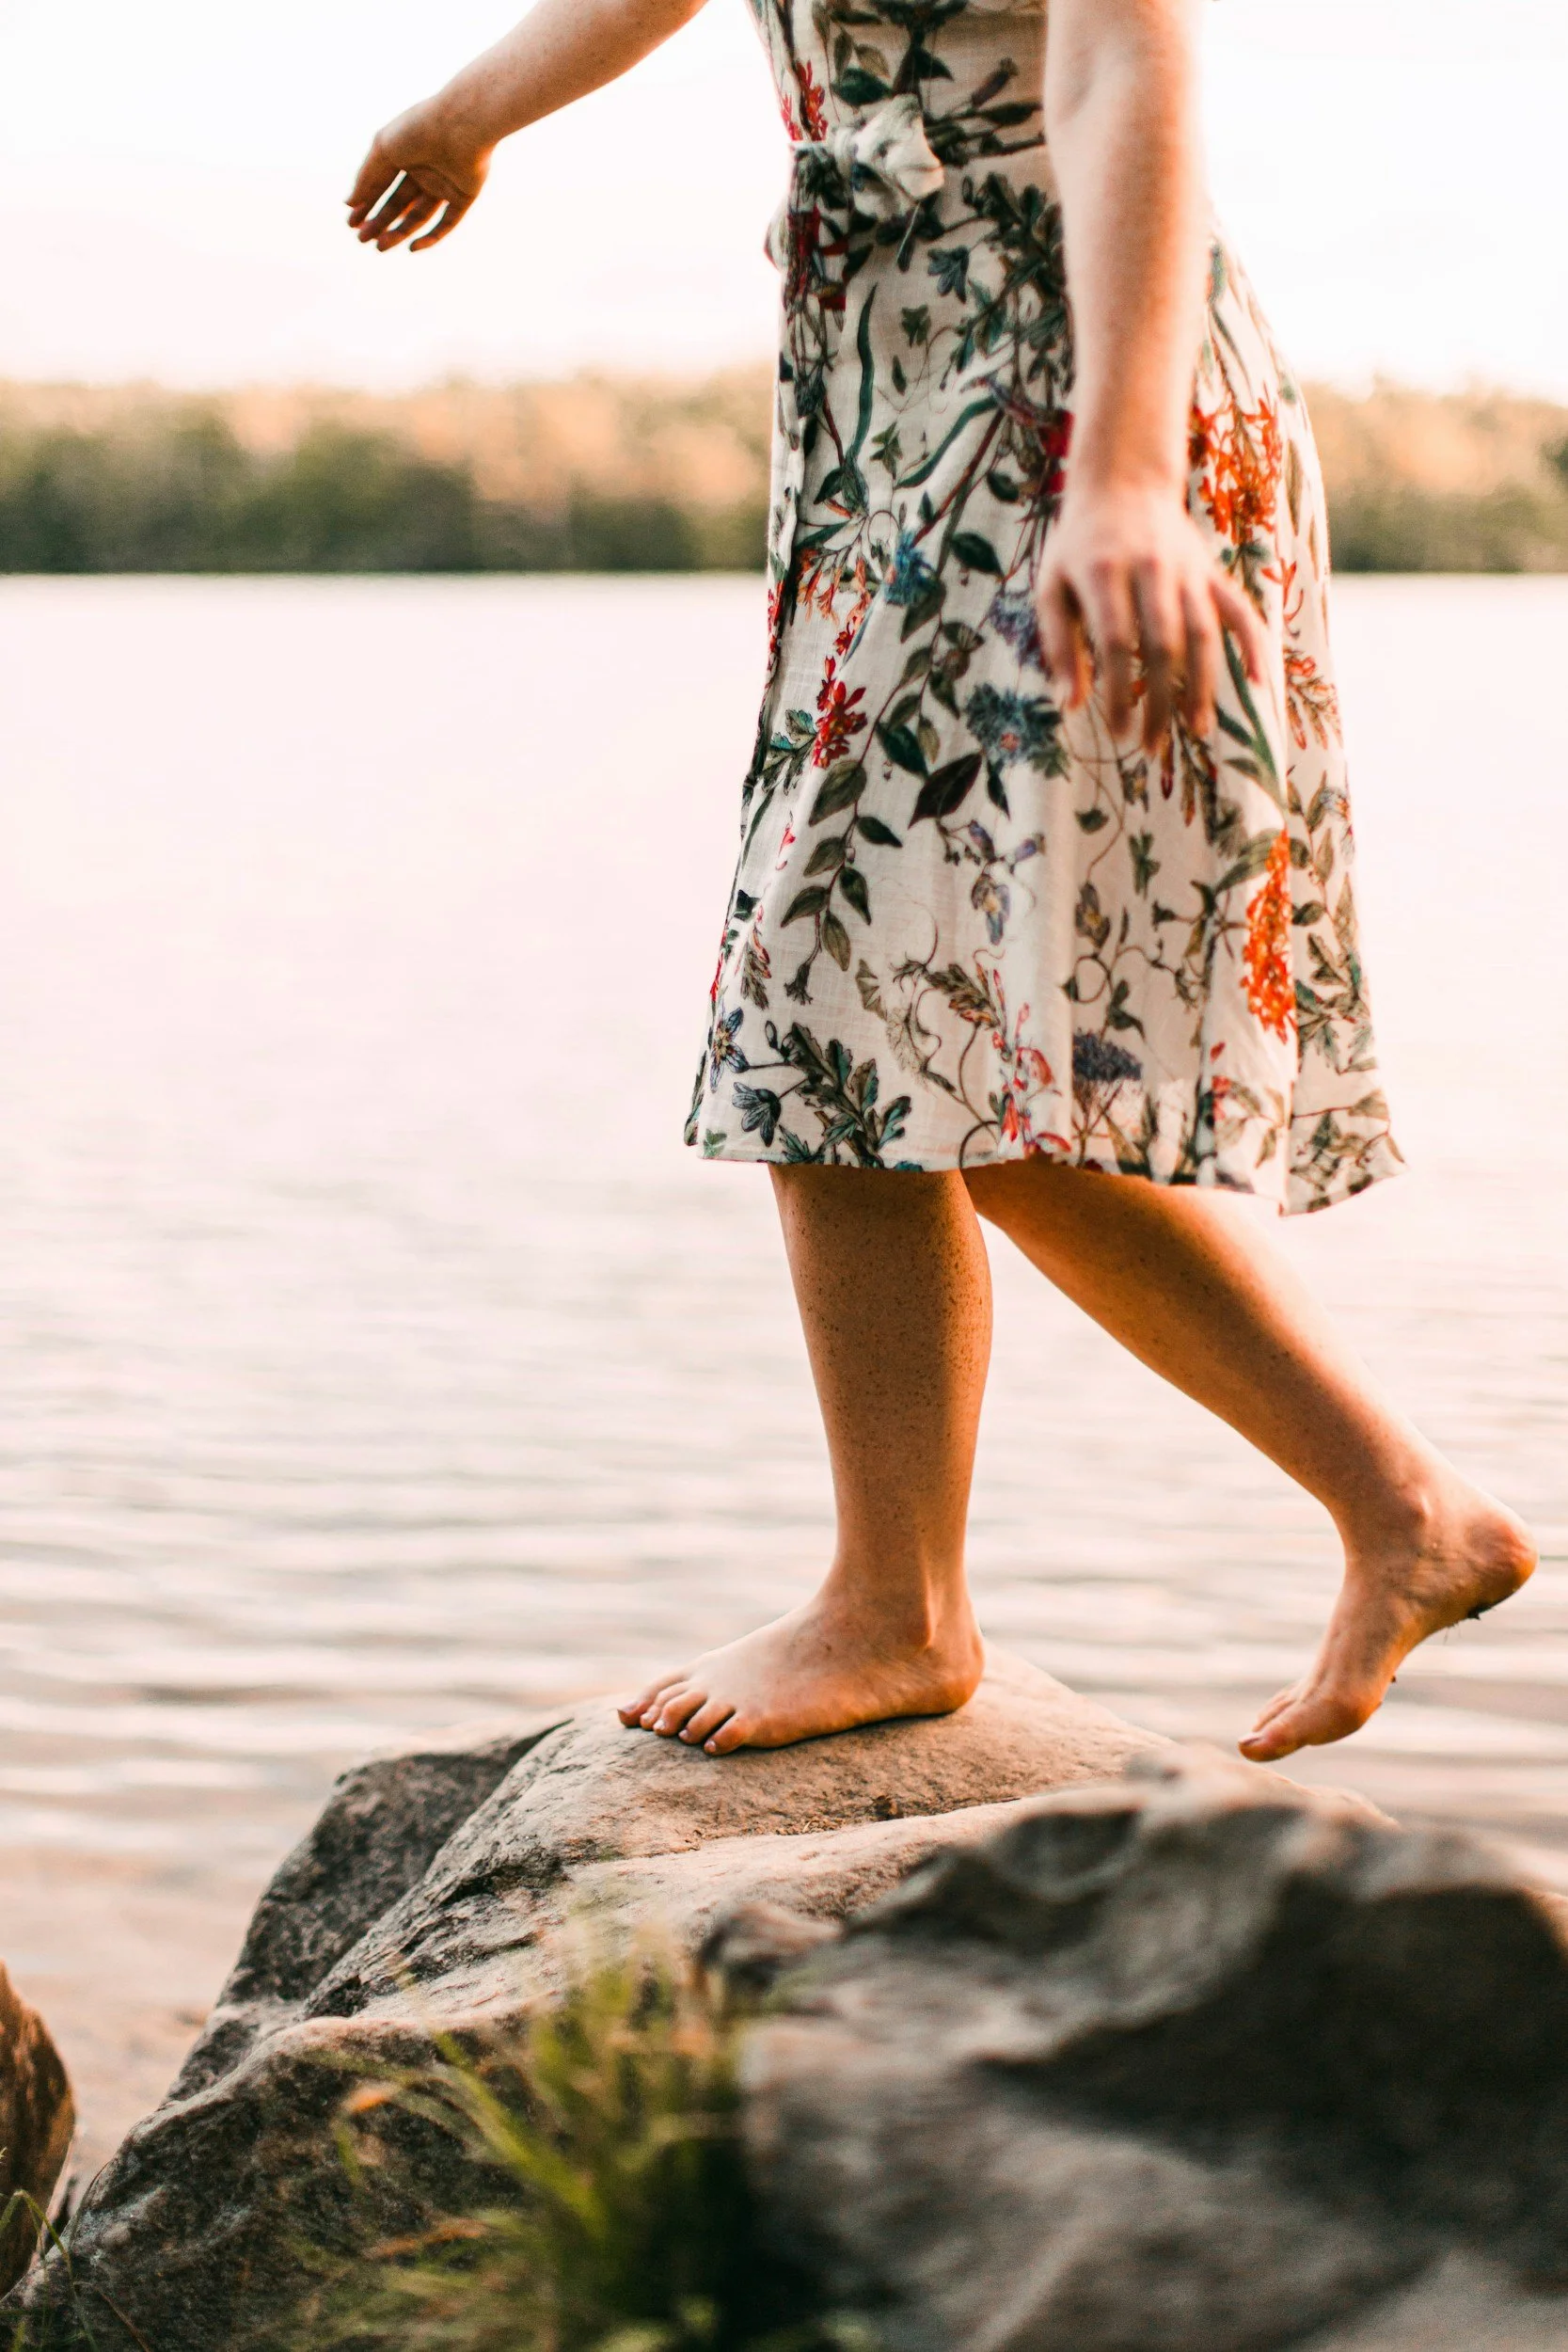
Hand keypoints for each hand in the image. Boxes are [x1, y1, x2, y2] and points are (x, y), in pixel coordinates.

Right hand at [346, 98, 492, 252]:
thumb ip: (366, 178)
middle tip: (362, 239)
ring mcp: (444, 184)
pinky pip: (447, 223)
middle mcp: (424, 169)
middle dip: (379, 222)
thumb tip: (349, 204)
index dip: (366, 205)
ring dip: (399, 233)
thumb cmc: (418, 130)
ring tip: (380, 247)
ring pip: (419, 216)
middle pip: (399, 204)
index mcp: (403, 153)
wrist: (461, 125)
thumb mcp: (383, 151)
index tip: (351, 224)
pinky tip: (412, 248)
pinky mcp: (464, 196)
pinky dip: (431, 238)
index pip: (381, 185)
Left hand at [1033, 480, 1266, 750]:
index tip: (1117, 732)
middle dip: (1160, 701)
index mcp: (1104, 571)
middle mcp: (1151, 569)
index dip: (1119, 692)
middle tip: (1151, 746)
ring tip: (1196, 731)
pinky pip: (1240, 610)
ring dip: (1202, 686)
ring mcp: (1188, 570)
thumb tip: (1071, 705)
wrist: (1123, 483)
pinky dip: (1254, 645)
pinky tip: (1261, 683)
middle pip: (1164, 644)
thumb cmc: (1078, 546)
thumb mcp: (1052, 587)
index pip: (1118, 643)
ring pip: (1204, 633)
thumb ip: (1058, 644)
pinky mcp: (1212, 572)